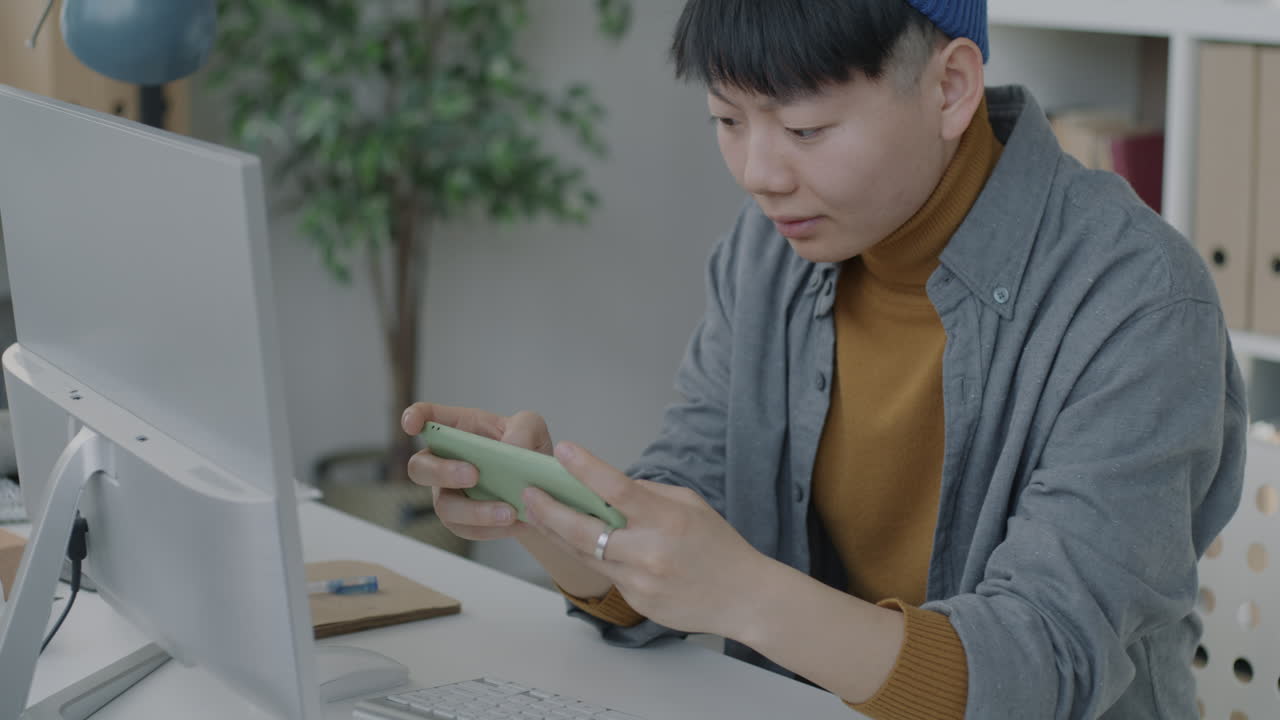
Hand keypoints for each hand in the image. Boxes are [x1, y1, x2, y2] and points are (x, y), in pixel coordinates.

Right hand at [401, 403, 551, 541]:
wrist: (541, 489)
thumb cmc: (527, 449)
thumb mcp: (532, 428)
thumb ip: (523, 429)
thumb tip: (511, 449)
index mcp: (459, 430)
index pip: (427, 418)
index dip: (413, 418)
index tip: (410, 426)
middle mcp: (445, 461)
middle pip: (419, 468)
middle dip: (441, 472)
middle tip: (473, 475)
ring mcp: (449, 493)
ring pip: (444, 506)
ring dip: (475, 511)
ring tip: (508, 512)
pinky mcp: (461, 521)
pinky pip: (465, 529)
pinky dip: (491, 528)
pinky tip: (514, 522)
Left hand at [521, 441, 769, 638]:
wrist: (744, 598)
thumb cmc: (719, 546)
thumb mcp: (691, 504)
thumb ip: (648, 493)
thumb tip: (606, 487)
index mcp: (668, 520)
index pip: (618, 489)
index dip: (585, 468)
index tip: (562, 450)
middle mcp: (650, 552)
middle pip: (584, 530)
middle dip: (549, 509)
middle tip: (528, 493)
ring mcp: (640, 581)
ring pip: (584, 554)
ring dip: (556, 532)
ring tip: (536, 512)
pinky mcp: (636, 601)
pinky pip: (605, 573)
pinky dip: (589, 555)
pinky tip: (574, 540)